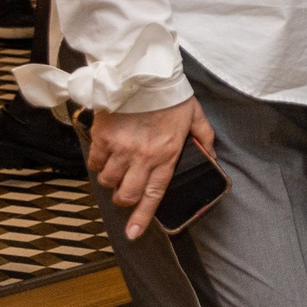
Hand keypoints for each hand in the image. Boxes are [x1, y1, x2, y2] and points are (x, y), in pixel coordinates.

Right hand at [89, 99, 215, 239]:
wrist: (145, 72)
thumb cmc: (172, 95)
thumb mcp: (196, 116)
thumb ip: (204, 138)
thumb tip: (211, 157)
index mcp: (166, 154)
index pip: (153, 194)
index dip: (143, 218)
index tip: (134, 234)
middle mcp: (141, 156)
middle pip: (125, 194)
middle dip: (124, 199)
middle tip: (127, 192)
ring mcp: (119, 148)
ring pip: (108, 181)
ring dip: (112, 181)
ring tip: (119, 169)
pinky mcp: (102, 137)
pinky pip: (95, 162)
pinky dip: (99, 164)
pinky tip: (107, 155)